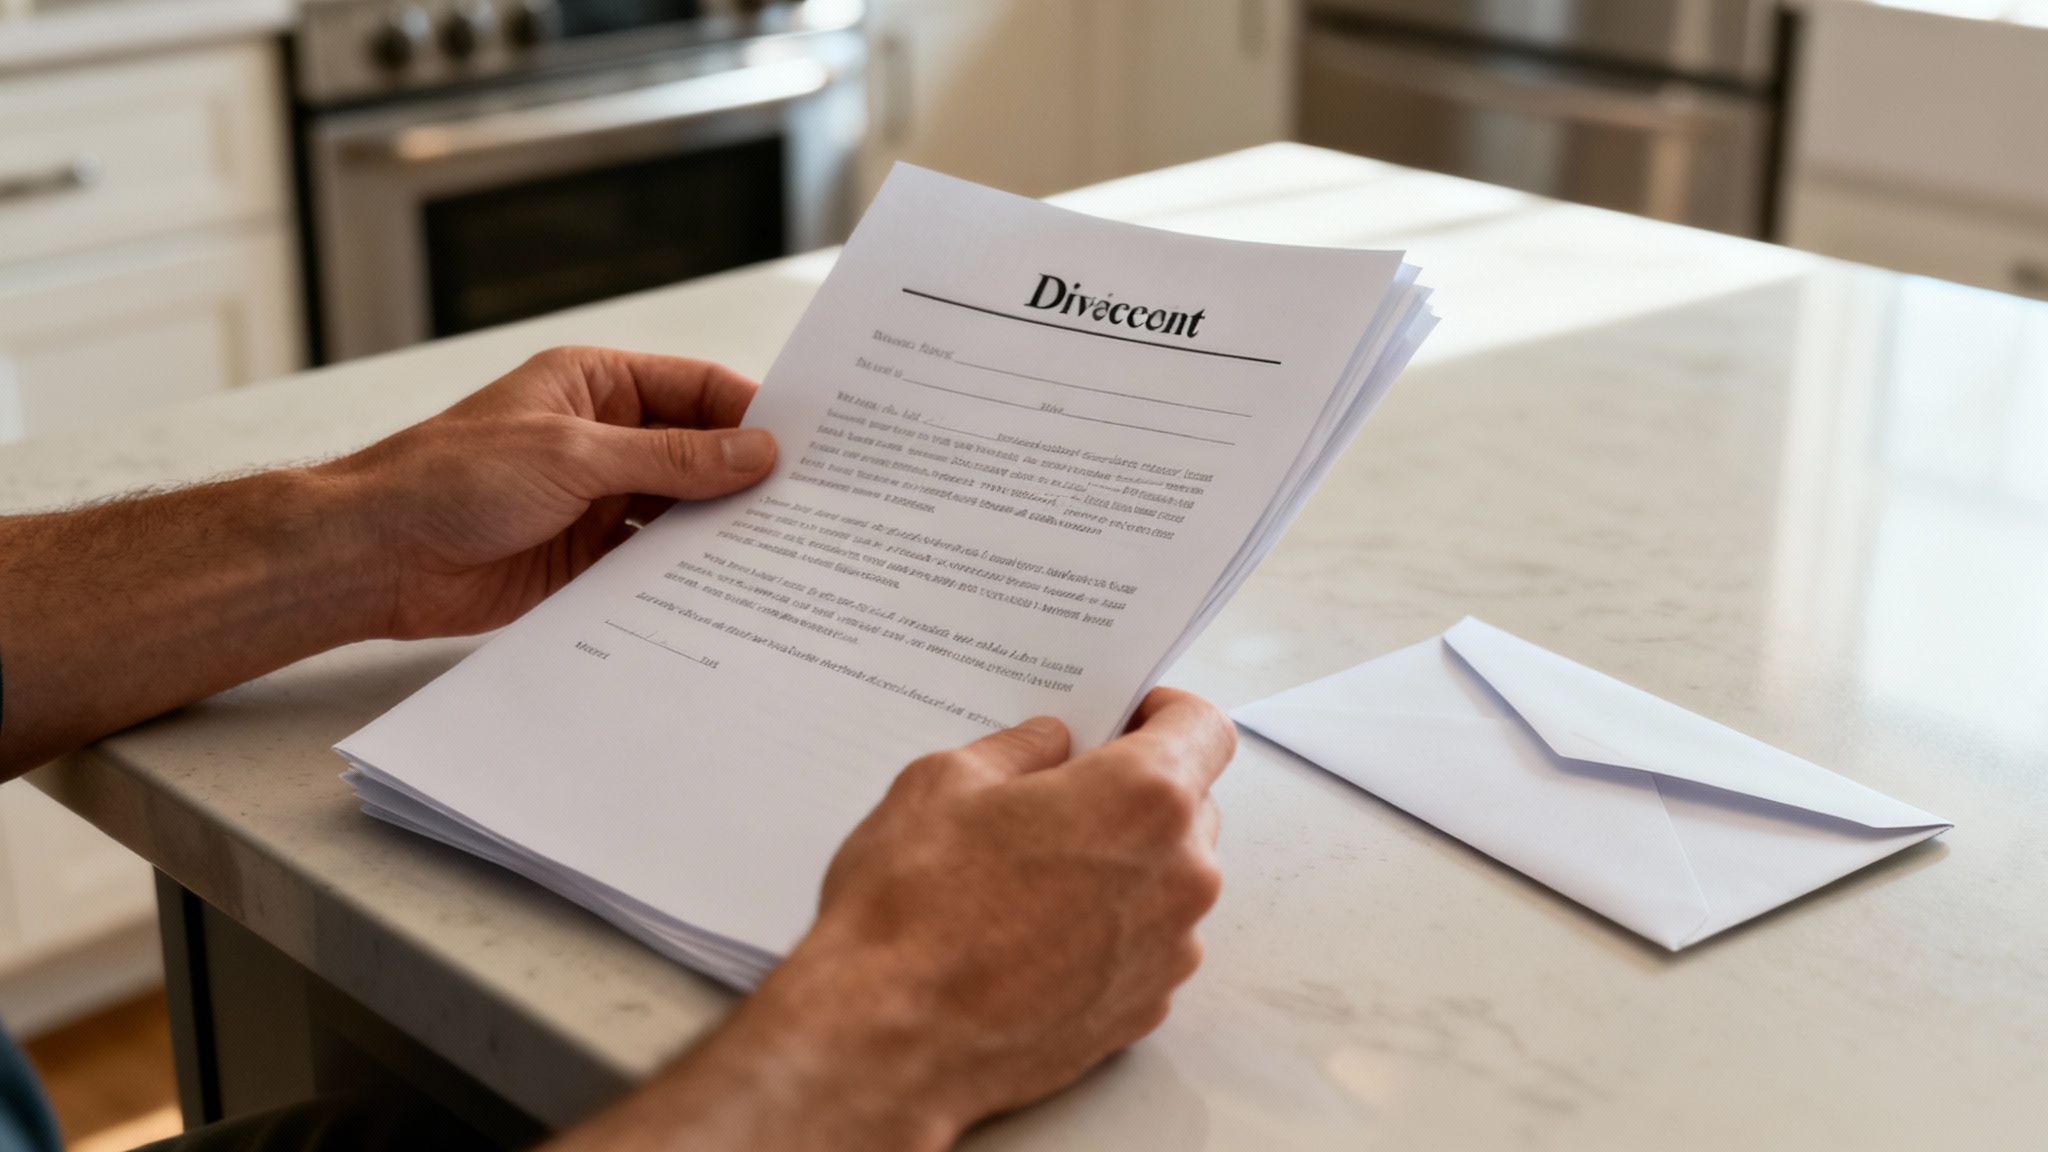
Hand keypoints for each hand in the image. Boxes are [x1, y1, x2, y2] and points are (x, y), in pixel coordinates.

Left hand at [319, 346, 775, 639]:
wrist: (378, 556)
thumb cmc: (452, 479)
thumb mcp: (573, 455)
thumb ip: (671, 458)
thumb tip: (755, 451)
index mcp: (596, 386)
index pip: (696, 389)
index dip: (750, 413)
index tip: (805, 445)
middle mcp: (603, 439)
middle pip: (697, 452)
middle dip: (744, 476)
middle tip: (808, 504)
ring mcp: (597, 500)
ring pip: (681, 510)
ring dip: (719, 529)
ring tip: (779, 550)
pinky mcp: (588, 559)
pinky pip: (653, 562)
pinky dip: (686, 573)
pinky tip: (726, 587)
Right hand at [798, 687, 1232, 1131]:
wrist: (889, 1040)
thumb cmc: (913, 908)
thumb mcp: (944, 782)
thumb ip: (1019, 750)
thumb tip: (1051, 745)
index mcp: (1143, 798)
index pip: (1205, 728)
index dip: (1165, 712)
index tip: (1125, 717)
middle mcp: (1179, 876)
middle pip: (1190, 806)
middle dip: (1135, 791)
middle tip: (1057, 795)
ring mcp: (1168, 952)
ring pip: (1168, 879)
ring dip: (1122, 863)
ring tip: (1032, 874)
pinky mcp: (1143, 1010)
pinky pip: (1144, 943)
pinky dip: (1106, 927)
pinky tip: (1032, 933)